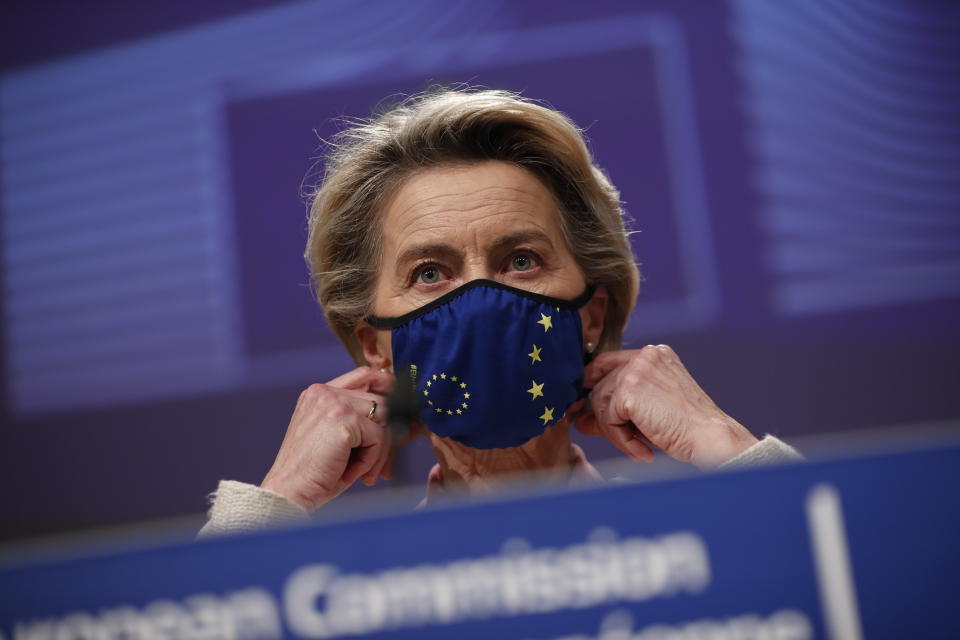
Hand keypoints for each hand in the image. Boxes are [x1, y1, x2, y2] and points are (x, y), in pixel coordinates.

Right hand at [261, 367, 394, 509]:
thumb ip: (361, 422)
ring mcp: (334, 403)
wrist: (288, 493)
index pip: (363, 376)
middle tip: (381, 466)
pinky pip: (378, 437)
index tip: (402, 407)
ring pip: (383, 419)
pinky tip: (353, 474)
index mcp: (319, 394)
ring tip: (365, 473)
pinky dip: (371, 460)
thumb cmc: (313, 473)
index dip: (387, 386)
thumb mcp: (337, 439)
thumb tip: (405, 421)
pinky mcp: (343, 419)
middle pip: (379, 400)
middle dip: (387, 435)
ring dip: (380, 451)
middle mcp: (324, 392)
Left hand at [572, 345, 757, 467]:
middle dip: (601, 415)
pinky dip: (621, 440)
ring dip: (614, 432)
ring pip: (602, 404)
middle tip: (610, 436)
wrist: (709, 437)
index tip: (585, 408)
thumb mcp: (650, 409)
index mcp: (654, 355)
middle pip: (601, 385)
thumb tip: (580, 418)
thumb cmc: (687, 427)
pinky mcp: (629, 390)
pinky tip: (643, 450)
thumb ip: (618, 405)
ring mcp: (636, 370)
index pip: (607, 362)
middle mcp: (645, 355)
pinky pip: (608, 419)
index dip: (592, 384)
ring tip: (638, 447)